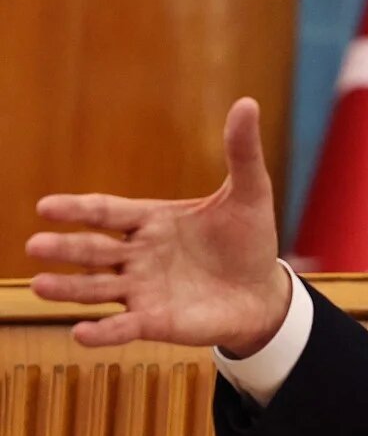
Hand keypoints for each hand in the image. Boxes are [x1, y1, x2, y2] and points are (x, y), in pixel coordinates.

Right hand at [27, 97, 291, 355]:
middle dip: (66, 248)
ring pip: (96, 289)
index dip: (78, 209)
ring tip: (41, 285)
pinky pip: (123, 327)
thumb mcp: (250, 194)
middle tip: (35, 245)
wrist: (263, 292)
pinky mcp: (154, 321)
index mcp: (152, 221)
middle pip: (94, 250)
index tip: (46, 207)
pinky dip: (103, 332)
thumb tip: (247, 102)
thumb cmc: (249, 241)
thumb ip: (241, 153)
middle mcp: (137, 255)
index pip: (107, 211)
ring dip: (70, 289)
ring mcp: (142, 290)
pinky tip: (81, 333)